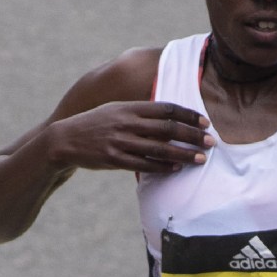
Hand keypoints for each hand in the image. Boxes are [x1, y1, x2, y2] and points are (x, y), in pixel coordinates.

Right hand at [51, 101, 211, 172]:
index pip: (166, 109)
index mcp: (129, 108)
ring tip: (201, 158)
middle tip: (211, 141)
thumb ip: (140, 111)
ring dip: (183, 154)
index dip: (188, 115)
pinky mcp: (114, 159)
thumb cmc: (96, 124)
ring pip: (159, 149)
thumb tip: (169, 115)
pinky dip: (162, 167)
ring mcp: (120, 142)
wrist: (65, 140)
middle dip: (192, 135)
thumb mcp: (116, 110)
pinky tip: (176, 169)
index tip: (204, 122)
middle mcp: (126, 123)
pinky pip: (143, 164)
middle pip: (167, 128)